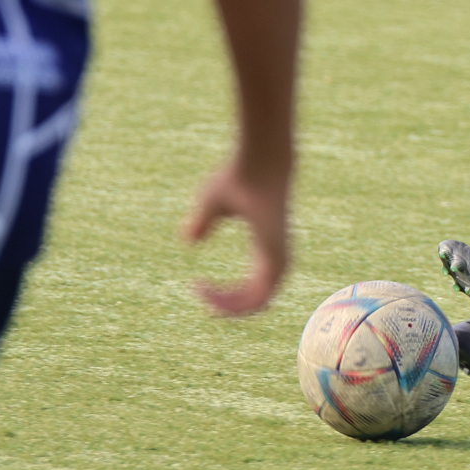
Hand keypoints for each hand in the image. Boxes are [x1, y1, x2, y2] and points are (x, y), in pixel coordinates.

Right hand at [184, 157, 290, 316]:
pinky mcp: (277, 256)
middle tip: (201, 299)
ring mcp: (280, 258)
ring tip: (205, 298)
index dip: (225, 293)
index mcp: (265, 246)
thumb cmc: (239, 177)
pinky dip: (236, 303)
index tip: (196, 286)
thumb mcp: (212, 204)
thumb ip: (202, 222)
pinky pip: (259, 297)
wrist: (259, 162)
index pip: (251, 285)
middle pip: (254, 299)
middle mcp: (276, 256)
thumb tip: (189, 240)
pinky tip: (212, 295)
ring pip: (257, 303)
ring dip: (228, 307)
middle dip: (226, 305)